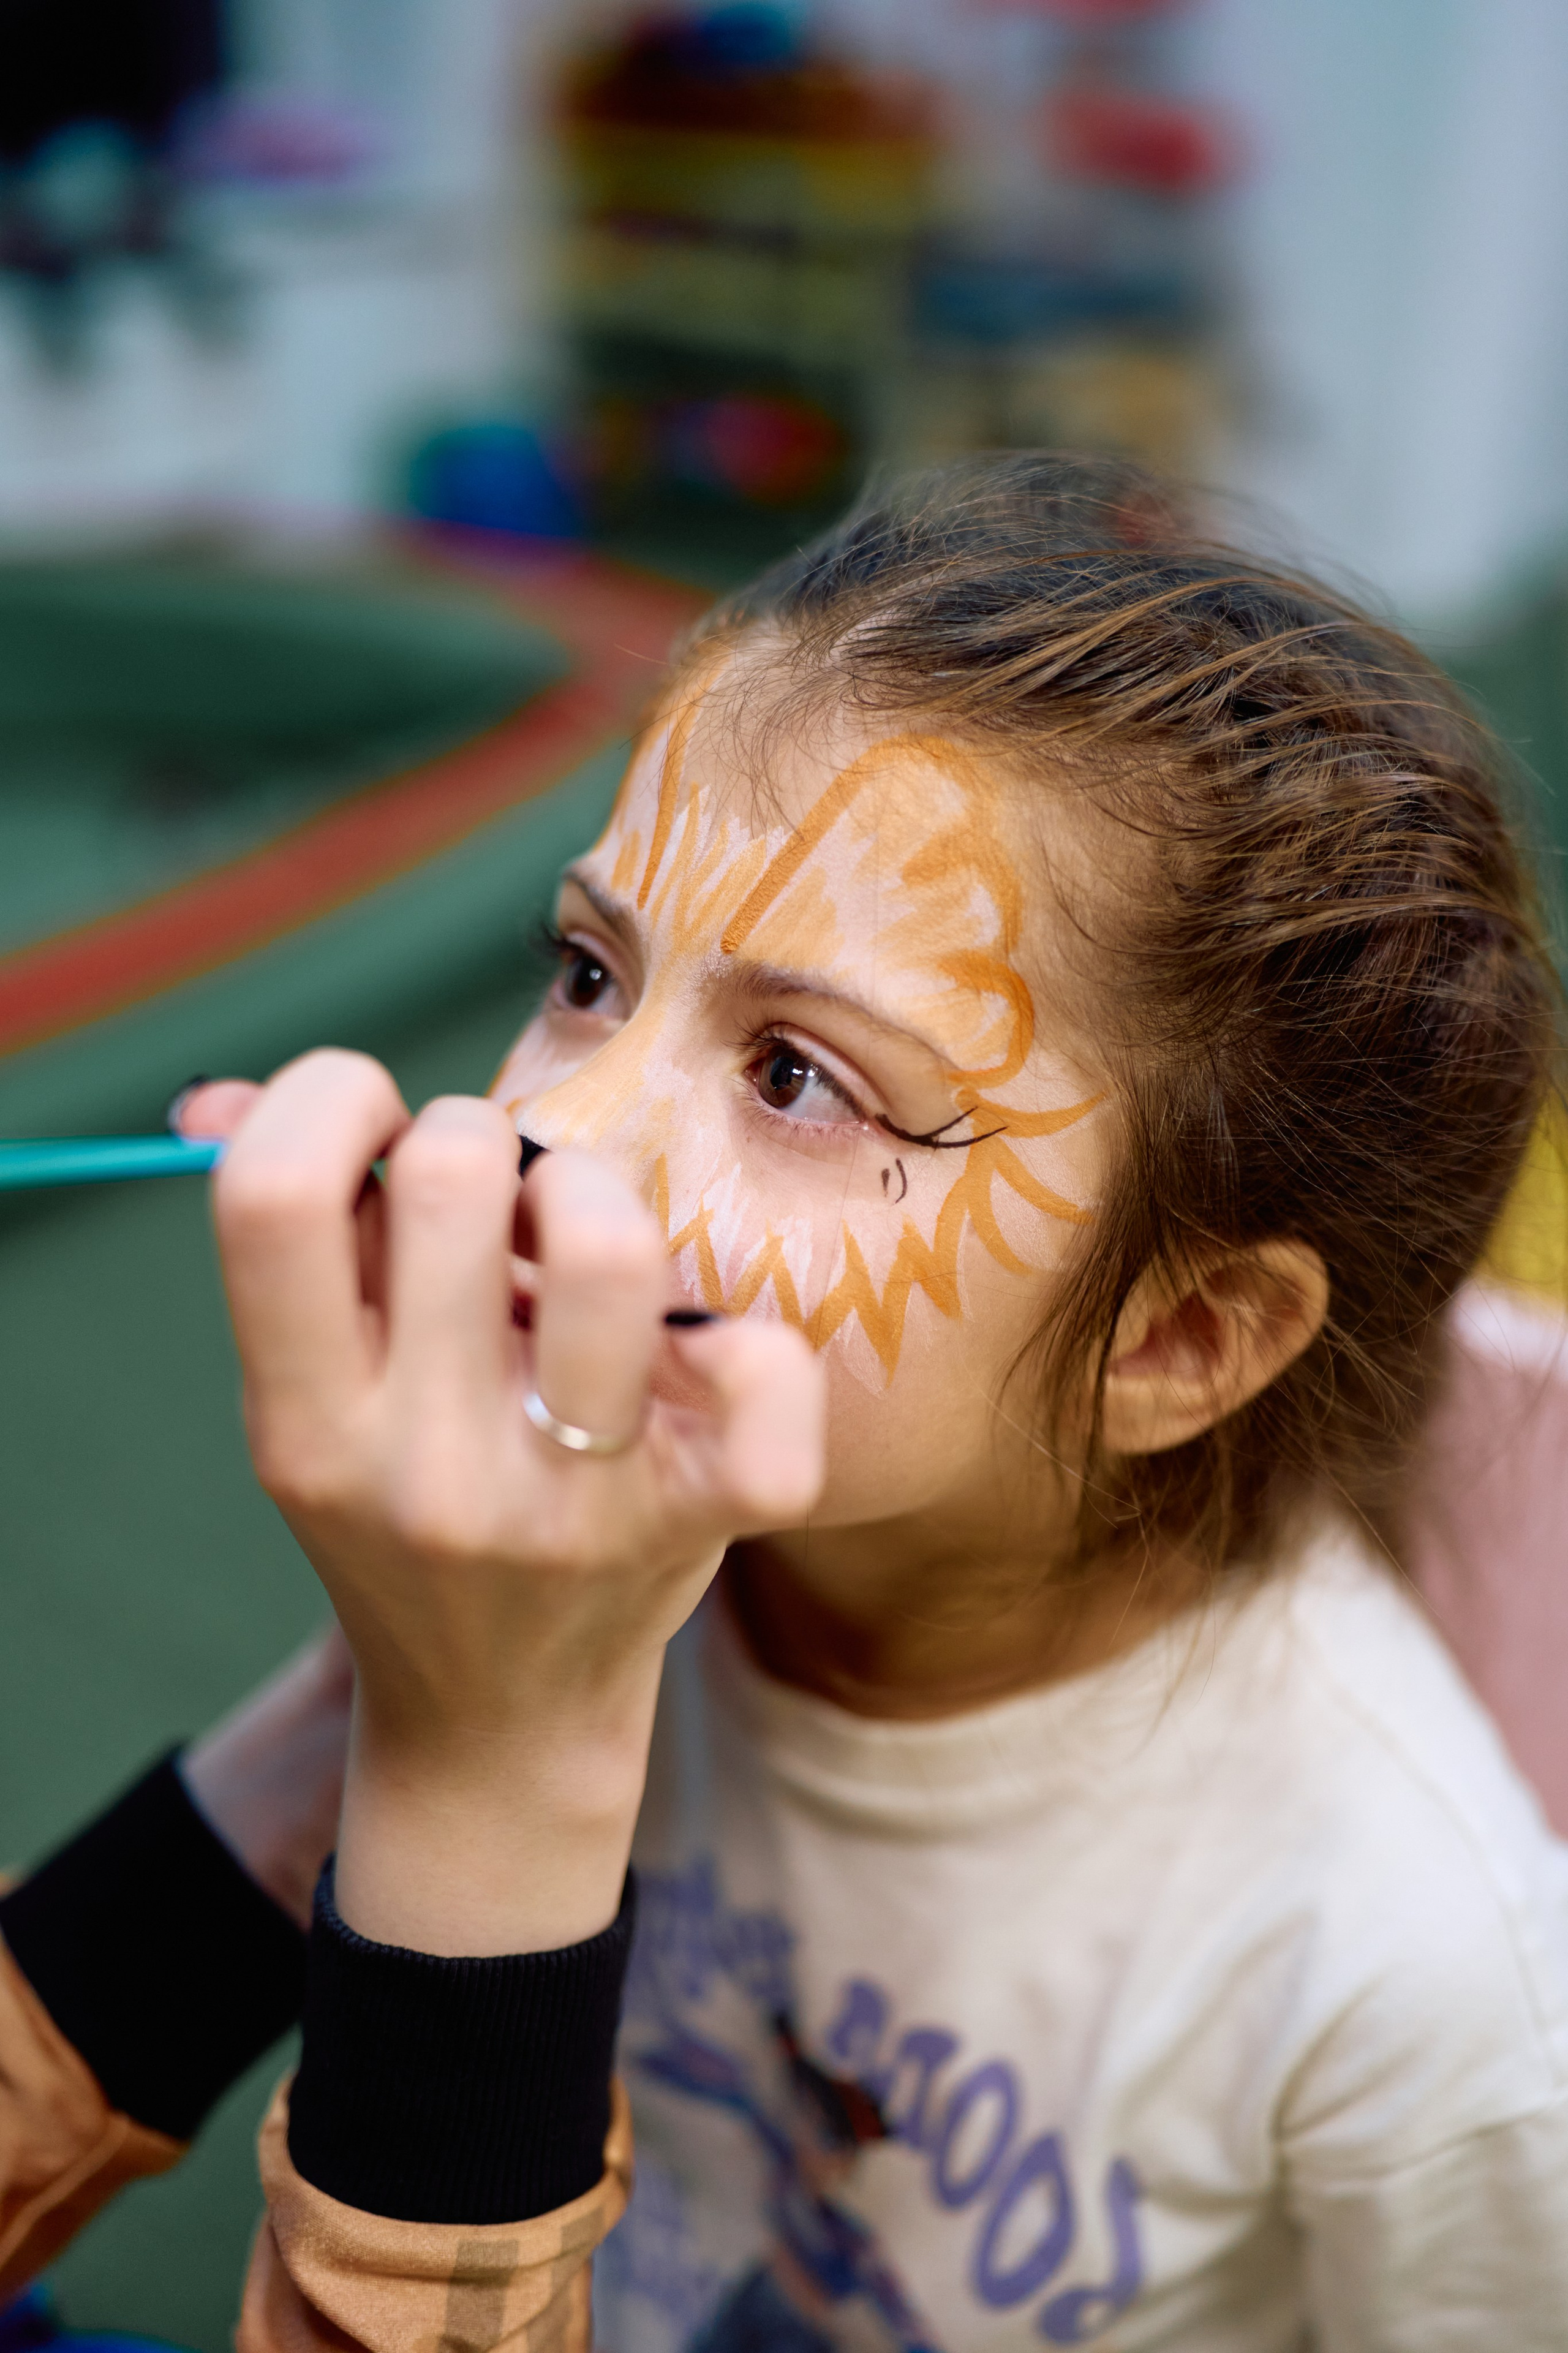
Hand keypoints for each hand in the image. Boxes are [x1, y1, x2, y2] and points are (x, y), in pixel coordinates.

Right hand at [184, 1054, 822, 1955]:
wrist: (500, 1719)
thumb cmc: (408, 1506)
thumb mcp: (321, 1400)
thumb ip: (298, 1243)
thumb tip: (220, 1095)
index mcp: (303, 1424)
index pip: (273, 1192)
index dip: (325, 1097)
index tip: (372, 1125)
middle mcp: (423, 1469)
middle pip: (452, 1178)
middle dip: (480, 1135)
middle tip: (495, 1200)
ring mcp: (567, 1504)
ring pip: (609, 1245)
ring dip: (597, 1197)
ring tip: (583, 1247)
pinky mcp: (696, 1523)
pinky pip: (769, 1375)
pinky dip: (754, 1343)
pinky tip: (698, 1359)